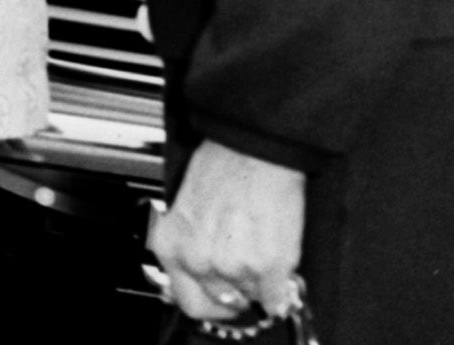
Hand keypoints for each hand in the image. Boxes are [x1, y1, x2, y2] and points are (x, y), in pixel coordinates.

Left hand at [152, 144, 306, 326]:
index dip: (208, 302)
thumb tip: (202, 269)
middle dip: (235, 290)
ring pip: (251, 295)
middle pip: (223, 301)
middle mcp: (199, 261)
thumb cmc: (221, 166)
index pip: (188, 301)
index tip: (220, 299)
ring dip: (258, 282)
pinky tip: (278, 267)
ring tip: (260, 249)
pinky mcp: (269, 268)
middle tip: (245, 272)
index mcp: (172, 245)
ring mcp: (235, 268)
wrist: (254, 151)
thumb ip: (191, 244)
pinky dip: (281, 288)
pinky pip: (277, 297)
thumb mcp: (185, 207)